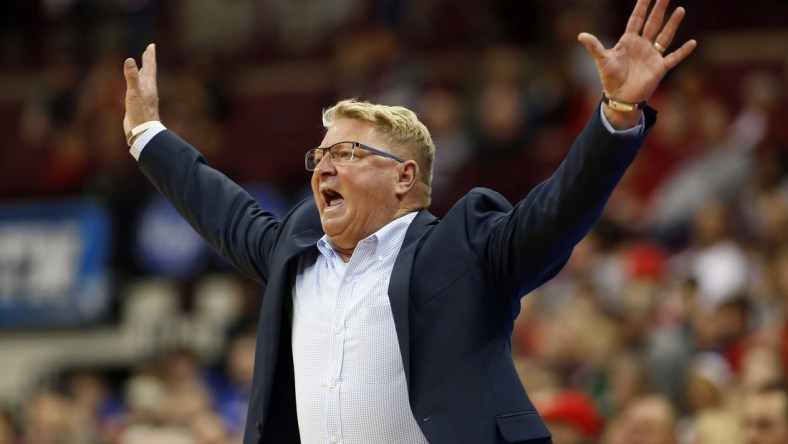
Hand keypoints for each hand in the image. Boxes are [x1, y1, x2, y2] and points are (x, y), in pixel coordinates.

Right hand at [123, 43, 159, 138]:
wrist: (143, 132)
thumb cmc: (140, 113)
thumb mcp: (133, 93)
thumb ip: (132, 77)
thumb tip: (130, 60)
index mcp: (149, 86)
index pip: (150, 67)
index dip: (150, 56)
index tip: (151, 46)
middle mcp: (148, 90)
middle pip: (149, 72)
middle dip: (148, 61)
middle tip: (148, 51)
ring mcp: (144, 98)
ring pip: (144, 81)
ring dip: (144, 72)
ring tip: (143, 66)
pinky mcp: (139, 105)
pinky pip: (138, 90)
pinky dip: (137, 84)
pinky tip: (135, 87)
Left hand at [578, 0, 696, 125]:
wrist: (620, 97)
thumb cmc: (611, 78)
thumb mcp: (602, 60)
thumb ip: (594, 46)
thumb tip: (581, 35)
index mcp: (629, 40)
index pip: (636, 19)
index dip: (642, 6)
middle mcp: (643, 45)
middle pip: (653, 23)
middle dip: (659, 9)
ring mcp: (652, 55)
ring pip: (665, 36)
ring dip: (672, 24)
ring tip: (680, 10)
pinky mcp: (660, 68)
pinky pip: (674, 58)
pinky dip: (683, 51)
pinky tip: (692, 43)